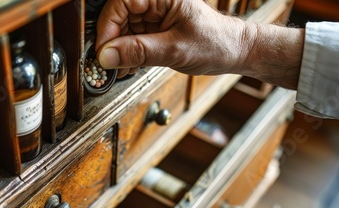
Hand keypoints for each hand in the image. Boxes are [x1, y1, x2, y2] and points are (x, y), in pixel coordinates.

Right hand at [95, 0, 303, 89]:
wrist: (234, 53)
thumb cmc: (216, 42)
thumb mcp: (175, 50)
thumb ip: (139, 51)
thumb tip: (107, 56)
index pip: (121, 3)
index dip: (107, 26)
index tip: (103, 50)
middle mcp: (155, 3)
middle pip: (118, 17)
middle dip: (111, 42)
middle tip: (108, 64)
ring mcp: (154, 16)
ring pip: (122, 30)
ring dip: (118, 51)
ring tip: (120, 69)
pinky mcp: (154, 30)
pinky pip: (132, 39)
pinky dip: (127, 55)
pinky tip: (129, 67)